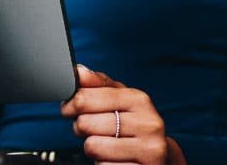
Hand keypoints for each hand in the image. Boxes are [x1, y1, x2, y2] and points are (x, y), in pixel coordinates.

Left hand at [61, 65, 185, 164]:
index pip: (85, 98)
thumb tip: (79, 72)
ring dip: (91, 147)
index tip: (69, 110)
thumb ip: (97, 85)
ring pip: (93, 146)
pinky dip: (102, 163)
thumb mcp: (118, 100)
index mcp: (138, 100)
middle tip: (91, 130)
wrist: (157, 156)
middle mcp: (148, 123)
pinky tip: (114, 159)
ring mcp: (149, 149)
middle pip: (85, 123)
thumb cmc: (131, 125)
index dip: (70, 105)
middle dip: (81, 128)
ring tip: (104, 144)